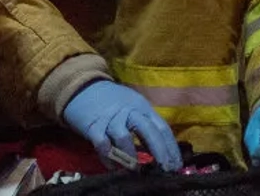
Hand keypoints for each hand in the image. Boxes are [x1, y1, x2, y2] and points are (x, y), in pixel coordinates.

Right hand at [60, 80, 180, 172]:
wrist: (82, 87)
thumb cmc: (112, 102)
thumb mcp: (133, 108)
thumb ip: (146, 126)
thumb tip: (163, 152)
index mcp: (141, 107)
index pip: (162, 127)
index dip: (171, 147)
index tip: (176, 165)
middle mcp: (128, 111)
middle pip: (148, 130)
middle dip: (159, 151)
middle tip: (165, 170)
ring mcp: (110, 118)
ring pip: (124, 137)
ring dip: (132, 156)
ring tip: (137, 171)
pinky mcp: (93, 126)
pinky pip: (103, 145)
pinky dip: (109, 158)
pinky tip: (114, 168)